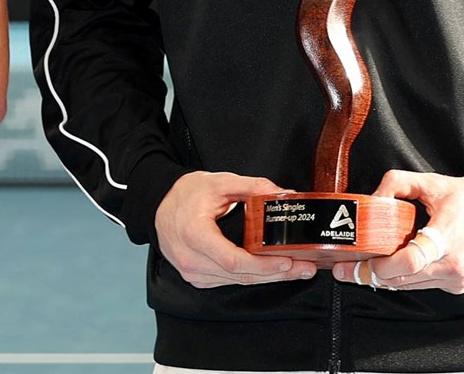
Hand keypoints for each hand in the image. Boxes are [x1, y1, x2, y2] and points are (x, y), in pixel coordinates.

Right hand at [154, 172, 318, 288]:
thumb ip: (253, 186)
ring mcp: (192, 272)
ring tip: (295, 270)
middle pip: (239, 276)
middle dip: (275, 274)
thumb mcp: (219, 182)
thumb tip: (283, 194)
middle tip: (304, 269)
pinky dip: (251, 277)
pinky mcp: (196, 277)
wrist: (159, 204)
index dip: (263, 265)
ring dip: (267, 278)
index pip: (233, 260)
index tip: (287, 260)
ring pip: (236, 282)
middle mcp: (190, 259)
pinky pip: (228, 281)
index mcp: (194, 235)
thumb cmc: (185, 193)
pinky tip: (270, 272)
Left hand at [332, 171, 463, 294]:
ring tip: (360, 270)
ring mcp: (456, 279)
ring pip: (410, 287)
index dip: (381, 265)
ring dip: (384, 280)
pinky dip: (406, 279)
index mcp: (447, 237)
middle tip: (345, 269)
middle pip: (402, 279)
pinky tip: (391, 269)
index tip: (359, 260)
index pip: (410, 261)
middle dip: (370, 275)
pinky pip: (424, 286)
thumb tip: (373, 198)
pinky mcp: (458, 286)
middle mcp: (452, 265)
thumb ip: (399, 183)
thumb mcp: (435, 183)